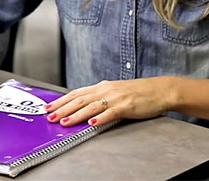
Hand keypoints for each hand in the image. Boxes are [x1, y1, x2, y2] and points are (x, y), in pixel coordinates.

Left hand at [44, 78, 171, 126]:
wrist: (159, 90)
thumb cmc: (138, 92)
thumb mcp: (115, 91)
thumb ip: (99, 97)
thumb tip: (82, 106)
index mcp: (102, 86)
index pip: (76, 93)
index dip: (61, 100)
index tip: (49, 107)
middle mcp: (106, 90)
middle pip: (79, 99)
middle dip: (63, 109)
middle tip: (50, 117)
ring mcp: (116, 97)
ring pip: (91, 106)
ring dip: (76, 115)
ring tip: (65, 122)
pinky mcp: (127, 106)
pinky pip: (111, 112)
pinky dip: (100, 118)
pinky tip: (92, 123)